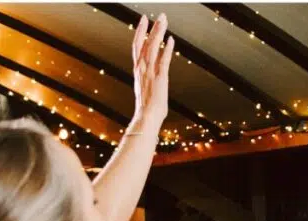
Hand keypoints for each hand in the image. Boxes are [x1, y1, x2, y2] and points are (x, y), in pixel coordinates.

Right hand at [131, 14, 172, 129]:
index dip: (140, 32)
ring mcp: (150, 73)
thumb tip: (150, 78)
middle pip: (144, 43)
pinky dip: (166, 49)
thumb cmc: (147, 109)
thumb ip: (147, 81)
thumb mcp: (146, 91)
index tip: (143, 20)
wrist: (146, 119)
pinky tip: (171, 40)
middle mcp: (142, 69)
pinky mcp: (160, 78)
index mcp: (138, 70)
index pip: (137, 46)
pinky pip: (163, 60)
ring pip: (153, 48)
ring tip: (163, 20)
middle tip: (156, 15)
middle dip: (150, 28)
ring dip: (158, 33)